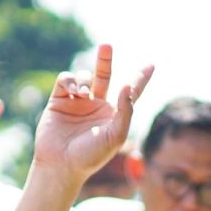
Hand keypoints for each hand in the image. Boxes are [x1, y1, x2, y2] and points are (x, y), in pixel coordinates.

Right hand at [33, 44, 154, 189]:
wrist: (61, 165)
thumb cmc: (91, 156)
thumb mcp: (115, 136)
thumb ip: (126, 111)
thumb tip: (127, 86)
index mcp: (113, 114)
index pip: (130, 92)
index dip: (141, 78)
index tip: (151, 65)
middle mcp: (96, 105)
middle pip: (104, 75)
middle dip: (105, 60)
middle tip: (106, 45)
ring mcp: (77, 102)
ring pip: (84, 77)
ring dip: (84, 80)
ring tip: (82, 95)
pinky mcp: (59, 101)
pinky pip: (66, 81)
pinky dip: (70, 81)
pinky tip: (73, 92)